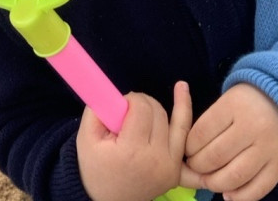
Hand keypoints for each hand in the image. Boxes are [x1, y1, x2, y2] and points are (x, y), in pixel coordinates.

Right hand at [77, 81, 191, 200]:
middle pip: (160, 113)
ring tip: (179, 87)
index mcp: (132, 151)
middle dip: (145, 103)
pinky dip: (191, 126)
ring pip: (178, 124)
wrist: (105, 199)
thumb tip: (114, 92)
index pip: (142, 109)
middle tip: (130, 109)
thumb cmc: (94, 166)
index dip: (131, 99)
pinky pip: (186, 143)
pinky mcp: (176, 173)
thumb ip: (98, 108)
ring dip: (173, 107)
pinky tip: (190, 99)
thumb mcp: (86, 136)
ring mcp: (170, 168)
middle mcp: (157, 160)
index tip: (120, 105)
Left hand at [183, 83, 277, 200]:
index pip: (202, 133)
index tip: (186, 151)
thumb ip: (210, 121)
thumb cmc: (249, 101)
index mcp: (233, 105)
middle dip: (199, 167)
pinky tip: (228, 195)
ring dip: (216, 183)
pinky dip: (241, 196)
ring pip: (236, 175)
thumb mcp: (227, 100)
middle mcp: (252, 127)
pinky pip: (259, 188)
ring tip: (209, 182)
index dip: (189, 147)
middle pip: (216, 156)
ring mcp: (268, 148)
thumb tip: (189, 150)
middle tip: (194, 167)